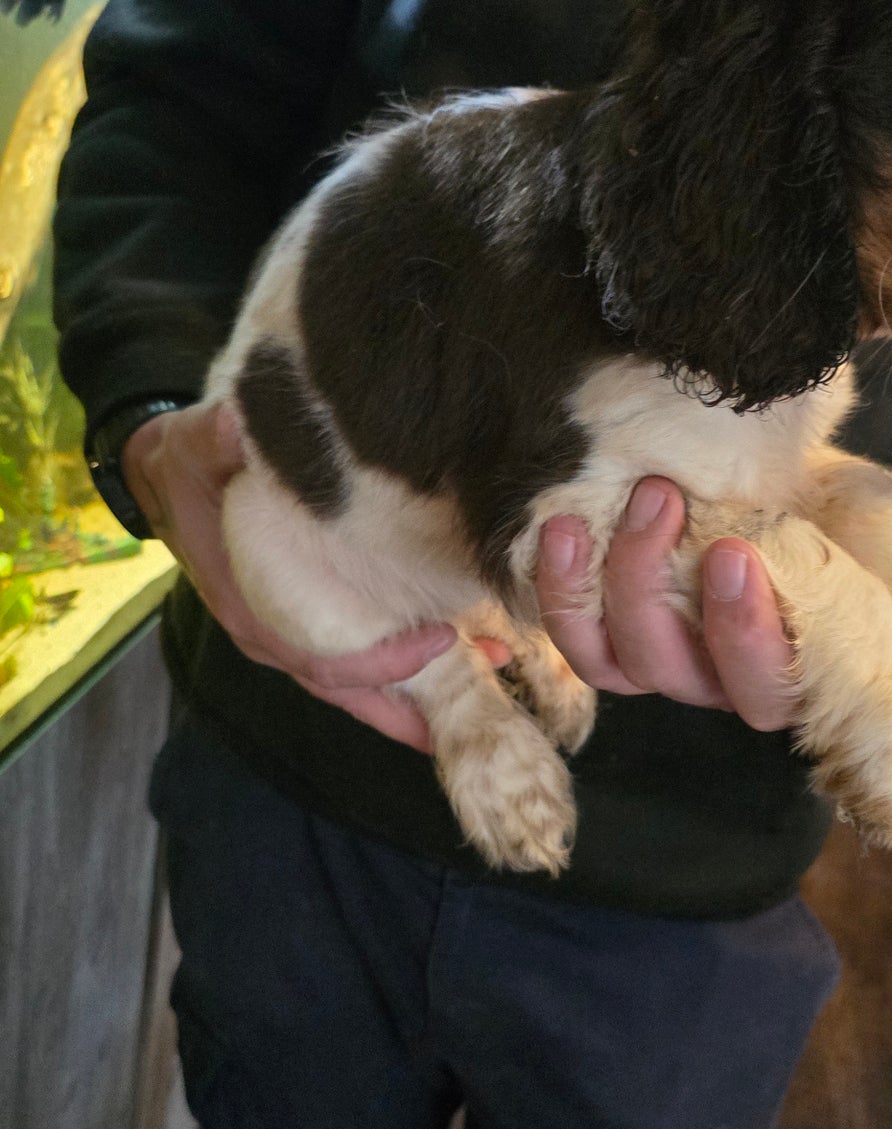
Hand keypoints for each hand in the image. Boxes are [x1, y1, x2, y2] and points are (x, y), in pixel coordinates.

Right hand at [122, 400, 461, 749]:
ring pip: (356, 683)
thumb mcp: (198, 445)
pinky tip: (458, 651)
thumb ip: (216, 439)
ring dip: (417, 692)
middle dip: (414, 703)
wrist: (165, 477)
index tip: (439, 640)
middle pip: (349, 690)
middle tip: (486, 698)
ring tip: (490, 677)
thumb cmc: (190, 465)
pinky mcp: (301, 623)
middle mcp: (269, 633)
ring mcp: (284, 634)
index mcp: (248, 606)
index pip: (322, 658)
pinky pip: (355, 661)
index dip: (381, 661)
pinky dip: (402, 668)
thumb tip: (235, 425)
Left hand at [534, 369, 891, 730]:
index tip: (738, 554)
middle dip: (659, 591)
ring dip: (602, 584)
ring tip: (607, 503)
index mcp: (804, 661)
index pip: (772, 679)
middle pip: (678, 670)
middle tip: (663, 498)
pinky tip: (555, 528)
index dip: (747, 631)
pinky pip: (574, 636)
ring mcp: (665, 657)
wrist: (810, 540)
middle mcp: (725, 675)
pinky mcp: (614, 632)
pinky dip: (556, 592)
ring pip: (618, 656)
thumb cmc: (867, 536)